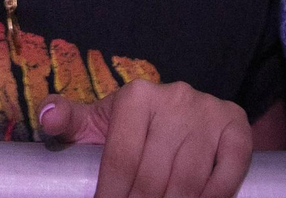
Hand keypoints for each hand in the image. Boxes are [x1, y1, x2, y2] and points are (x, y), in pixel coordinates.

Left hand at [38, 80, 251, 197]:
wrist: (181, 112)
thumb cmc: (130, 126)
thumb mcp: (97, 120)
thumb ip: (68, 120)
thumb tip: (48, 118)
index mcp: (136, 97)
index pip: (121, 159)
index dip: (112, 194)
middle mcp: (175, 98)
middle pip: (155, 174)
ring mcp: (209, 113)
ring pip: (190, 178)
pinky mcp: (237, 127)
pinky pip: (229, 172)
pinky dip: (214, 197)